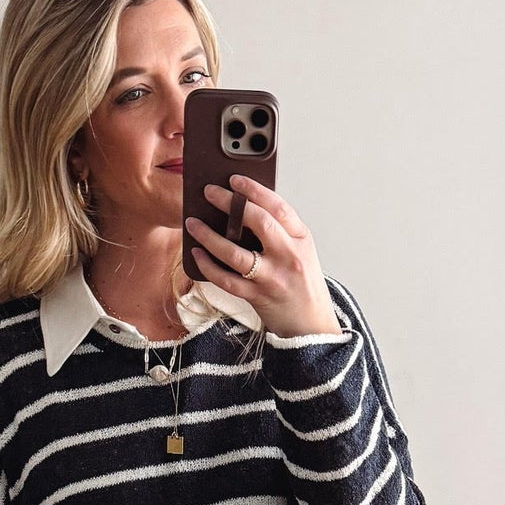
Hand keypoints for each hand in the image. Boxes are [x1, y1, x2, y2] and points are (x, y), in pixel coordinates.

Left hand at [185, 175, 341, 338]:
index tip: (234, 179)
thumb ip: (279, 231)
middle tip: (209, 192)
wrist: (311, 325)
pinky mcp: (257, 297)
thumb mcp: (300, 251)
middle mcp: (289, 256)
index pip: (278, 206)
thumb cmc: (302, 284)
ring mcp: (272, 278)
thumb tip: (240, 209)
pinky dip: (208, 266)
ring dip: (209, 236)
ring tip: (193, 224)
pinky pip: (226, 280)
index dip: (254, 190)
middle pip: (258, 222)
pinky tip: (196, 255)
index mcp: (301, 238)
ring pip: (235, 253)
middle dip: (229, 203)